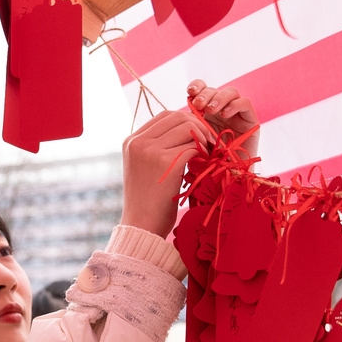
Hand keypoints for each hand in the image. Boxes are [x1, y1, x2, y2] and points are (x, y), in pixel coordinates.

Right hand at [121, 109, 215, 237]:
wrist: (142, 226)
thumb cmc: (148, 201)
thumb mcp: (144, 168)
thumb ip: (157, 147)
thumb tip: (187, 130)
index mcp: (131, 141)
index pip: (165, 115)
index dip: (186, 121)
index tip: (199, 136)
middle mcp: (138, 142)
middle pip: (177, 117)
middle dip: (198, 127)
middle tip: (210, 143)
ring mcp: (150, 150)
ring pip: (188, 128)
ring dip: (203, 139)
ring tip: (208, 154)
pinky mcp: (165, 162)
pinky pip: (192, 147)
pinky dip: (203, 153)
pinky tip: (205, 164)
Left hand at [187, 81, 259, 158]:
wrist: (228, 178)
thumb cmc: (209, 162)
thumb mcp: (195, 141)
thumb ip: (190, 126)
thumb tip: (181, 110)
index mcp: (207, 112)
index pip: (202, 90)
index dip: (196, 87)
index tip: (189, 94)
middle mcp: (222, 110)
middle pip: (215, 90)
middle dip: (205, 94)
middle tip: (198, 104)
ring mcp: (237, 114)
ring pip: (231, 92)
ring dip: (218, 98)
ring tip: (210, 110)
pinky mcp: (251, 120)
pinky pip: (245, 103)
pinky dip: (234, 105)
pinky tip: (224, 114)